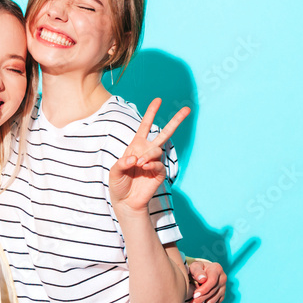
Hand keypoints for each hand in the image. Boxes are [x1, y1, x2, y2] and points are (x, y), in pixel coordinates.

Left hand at [109, 98, 189, 214]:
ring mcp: (154, 162)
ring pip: (157, 149)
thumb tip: (136, 158)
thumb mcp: (115, 172)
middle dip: (176, 120)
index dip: (151, 113)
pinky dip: (151, 164)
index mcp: (136, 146)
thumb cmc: (119, 185)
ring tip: (139, 164)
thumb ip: (122, 162)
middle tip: (188, 109)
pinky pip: (158, 164)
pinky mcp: (159, 173)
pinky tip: (144, 167)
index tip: (158, 100)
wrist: (126, 202)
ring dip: (148, 155)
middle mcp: (147, 151)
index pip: (145, 126)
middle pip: (165, 133)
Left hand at [187, 259, 226, 302]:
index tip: (195, 295)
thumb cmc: (197, 269)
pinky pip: (216, 302)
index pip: (212, 281)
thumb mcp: (195, 267)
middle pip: (212, 291)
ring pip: (214, 299)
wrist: (202, 273)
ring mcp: (223, 287)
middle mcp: (222, 278)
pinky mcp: (222, 295)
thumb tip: (202, 279)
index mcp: (217, 269)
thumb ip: (197, 271)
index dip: (204, 289)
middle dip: (200, 299)